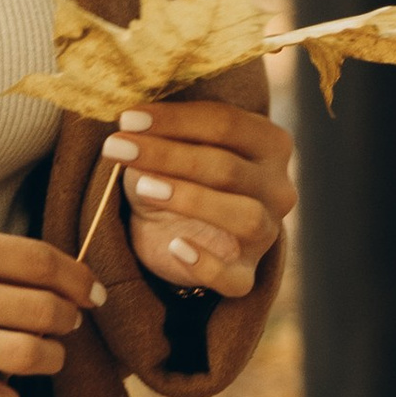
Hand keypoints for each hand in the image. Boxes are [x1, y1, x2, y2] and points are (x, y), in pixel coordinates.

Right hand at [0, 214, 107, 396]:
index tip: (88, 288)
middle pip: (41, 308)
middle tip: (69, 319)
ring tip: (46, 353)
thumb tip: (48, 274)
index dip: (76, 275)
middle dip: (68, 317)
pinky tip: (4, 389)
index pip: (37, 259)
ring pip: (24, 356)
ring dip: (50, 357)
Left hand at [101, 96, 294, 299]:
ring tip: (143, 188)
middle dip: (167, 155)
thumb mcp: (167, 147)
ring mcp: (267, 234)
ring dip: (191, 200)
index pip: (227, 124)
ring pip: (244, 217)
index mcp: (269, 144)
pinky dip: (206, 265)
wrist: (172, 231)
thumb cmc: (175, 175)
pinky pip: (234, 278)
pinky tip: (175, 247)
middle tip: (117, 147)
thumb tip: (132, 127)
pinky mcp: (245, 275)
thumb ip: (161, 134)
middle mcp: (278, 188)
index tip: (127, 118)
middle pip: (228, 168)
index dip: (175, 120)